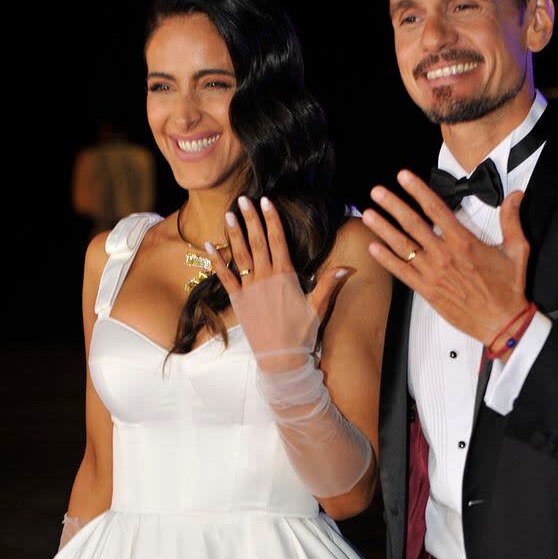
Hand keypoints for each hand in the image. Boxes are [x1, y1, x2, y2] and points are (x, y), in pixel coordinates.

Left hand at [205, 196, 347, 369]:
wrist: (280, 358)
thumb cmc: (302, 334)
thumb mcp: (319, 307)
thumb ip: (330, 283)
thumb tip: (347, 267)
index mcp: (285, 276)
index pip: (278, 240)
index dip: (271, 219)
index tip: (266, 201)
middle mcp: (265, 278)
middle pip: (257, 242)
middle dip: (251, 219)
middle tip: (244, 199)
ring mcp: (250, 289)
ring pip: (241, 255)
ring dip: (234, 233)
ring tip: (228, 213)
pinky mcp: (238, 301)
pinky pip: (225, 277)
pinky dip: (217, 261)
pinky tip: (210, 245)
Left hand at [363, 170, 529, 345]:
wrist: (502, 323)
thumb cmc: (508, 289)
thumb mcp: (517, 249)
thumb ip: (511, 220)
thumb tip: (515, 196)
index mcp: (464, 242)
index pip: (435, 209)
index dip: (417, 190)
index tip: (404, 177)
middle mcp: (444, 255)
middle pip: (412, 223)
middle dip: (393, 205)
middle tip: (377, 192)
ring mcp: (433, 273)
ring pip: (402, 246)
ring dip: (383, 228)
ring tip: (369, 214)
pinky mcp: (427, 290)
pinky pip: (402, 272)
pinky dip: (386, 260)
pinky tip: (373, 248)